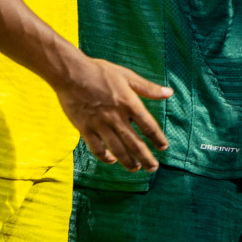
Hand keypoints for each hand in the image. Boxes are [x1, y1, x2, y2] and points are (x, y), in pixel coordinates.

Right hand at [57, 57, 172, 171]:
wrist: (71, 73)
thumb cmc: (100, 72)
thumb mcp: (127, 76)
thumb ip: (148, 88)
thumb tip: (169, 93)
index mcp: (129, 103)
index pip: (148, 125)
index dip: (157, 138)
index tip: (163, 148)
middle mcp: (116, 116)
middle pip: (134, 142)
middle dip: (145, 157)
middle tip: (153, 168)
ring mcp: (100, 124)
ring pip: (117, 149)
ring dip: (128, 161)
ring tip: (136, 169)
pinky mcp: (85, 129)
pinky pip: (97, 148)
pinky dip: (105, 157)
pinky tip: (112, 160)